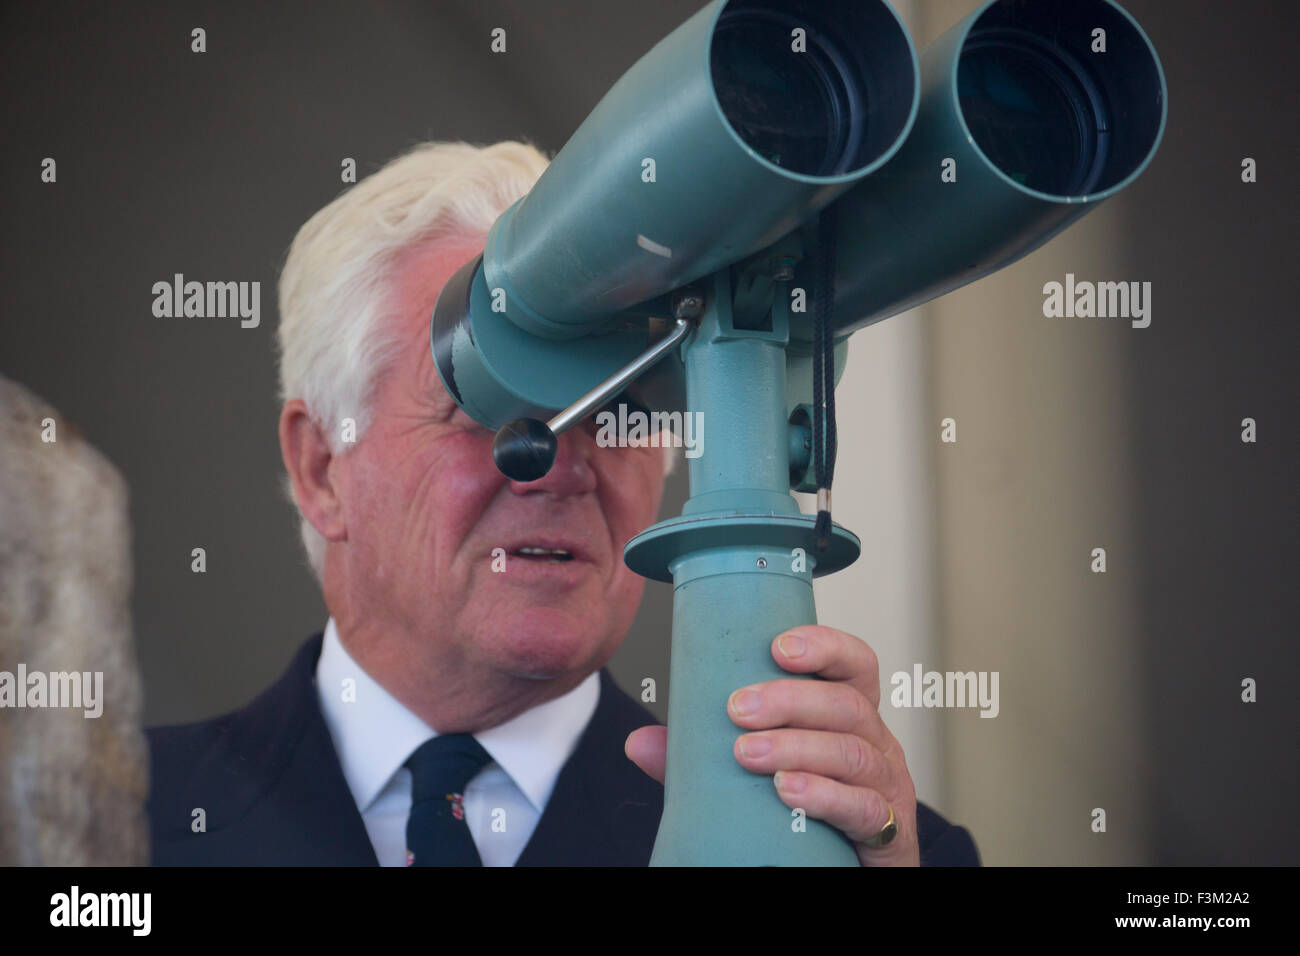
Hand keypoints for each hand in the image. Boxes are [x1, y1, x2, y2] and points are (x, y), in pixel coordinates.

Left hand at [625, 624, 919, 865]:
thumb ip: (703, 759)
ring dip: (796, 746)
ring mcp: (886, 787)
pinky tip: (787, 790)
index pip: (854, 664)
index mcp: (848, 717)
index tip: (777, 647)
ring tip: (748, 753)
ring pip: (852, 752)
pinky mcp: (888, 833)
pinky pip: (863, 808)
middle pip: (847, 704)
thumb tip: (639, 742)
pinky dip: (824, 795)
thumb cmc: (807, 813)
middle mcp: (875, 742)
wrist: (845, 871)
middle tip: (737, 709)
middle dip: (790, 700)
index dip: (825, 646)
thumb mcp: (758, 776)